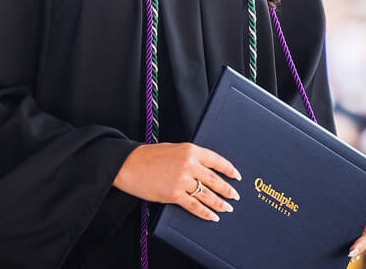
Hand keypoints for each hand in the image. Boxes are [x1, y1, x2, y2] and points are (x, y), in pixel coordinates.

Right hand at [113, 142, 241, 221]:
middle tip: (235, 196)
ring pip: (206, 194)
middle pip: (214, 179)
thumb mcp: (173, 149)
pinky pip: (194, 206)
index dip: (229, 169)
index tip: (237, 176)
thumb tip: (204, 169)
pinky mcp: (173, 194)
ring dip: (219, 203)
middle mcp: (189, 164)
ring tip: (227, 208)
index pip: (216, 160)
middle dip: (227, 189)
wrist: (128, 165)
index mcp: (190, 150)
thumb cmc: (149, 156)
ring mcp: (182, 180)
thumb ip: (189, 157)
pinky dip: (204, 212)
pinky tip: (212, 216)